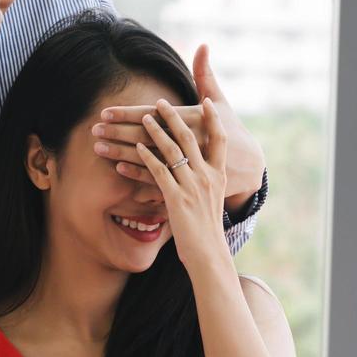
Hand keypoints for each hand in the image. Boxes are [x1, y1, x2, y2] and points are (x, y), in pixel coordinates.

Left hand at [90, 46, 264, 216]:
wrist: (250, 173)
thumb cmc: (232, 134)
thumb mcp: (223, 106)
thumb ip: (206, 76)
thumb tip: (202, 44)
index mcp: (201, 124)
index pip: (162, 117)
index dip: (136, 114)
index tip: (110, 110)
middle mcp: (196, 146)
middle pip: (152, 136)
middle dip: (122, 130)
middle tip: (98, 125)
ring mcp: (192, 170)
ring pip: (152, 157)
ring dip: (123, 150)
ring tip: (100, 145)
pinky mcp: (188, 190)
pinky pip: (160, 179)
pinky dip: (139, 172)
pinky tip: (119, 167)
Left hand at [134, 98, 231, 270]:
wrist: (209, 254)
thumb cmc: (208, 230)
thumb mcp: (214, 201)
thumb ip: (207, 181)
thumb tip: (198, 170)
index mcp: (220, 175)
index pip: (220, 139)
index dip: (214, 120)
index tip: (207, 102)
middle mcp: (208, 176)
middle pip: (191, 138)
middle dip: (175, 117)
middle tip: (162, 102)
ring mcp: (193, 186)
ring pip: (172, 150)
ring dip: (155, 131)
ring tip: (143, 118)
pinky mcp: (177, 198)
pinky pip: (159, 171)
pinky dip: (146, 157)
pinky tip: (136, 148)